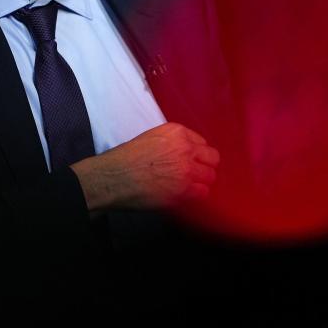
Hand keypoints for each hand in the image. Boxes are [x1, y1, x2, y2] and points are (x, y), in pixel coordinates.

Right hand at [70, 123, 219, 210]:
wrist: (114, 177)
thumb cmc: (126, 159)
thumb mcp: (151, 138)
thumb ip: (172, 143)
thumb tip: (185, 154)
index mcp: (177, 132)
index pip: (202, 142)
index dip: (196, 154)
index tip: (191, 161)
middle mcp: (185, 148)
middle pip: (212, 158)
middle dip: (205, 166)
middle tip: (196, 174)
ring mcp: (186, 170)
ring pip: (211, 176)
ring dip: (202, 182)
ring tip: (189, 186)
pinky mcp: (184, 190)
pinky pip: (203, 193)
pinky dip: (196, 195)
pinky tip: (185, 195)